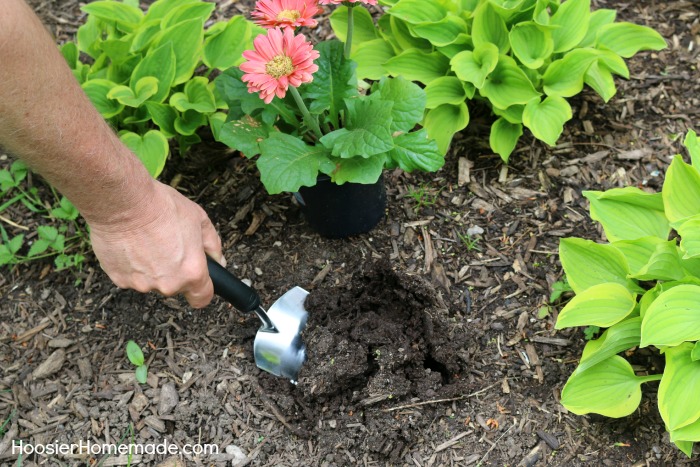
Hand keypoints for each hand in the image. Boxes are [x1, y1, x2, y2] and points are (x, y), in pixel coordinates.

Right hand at [87, 180, 224, 307]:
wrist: (124, 202)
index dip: (201, 290)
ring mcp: (142, 284)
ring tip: (147, 241)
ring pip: (151, 281)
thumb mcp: (199, 219)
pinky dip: (131, 264)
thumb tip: (218, 260)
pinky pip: (130, 276)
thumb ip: (213, 245)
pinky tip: (132, 244)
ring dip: (151, 267)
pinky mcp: (119, 279)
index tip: (198, 282)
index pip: (201, 299)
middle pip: (175, 286)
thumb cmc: (161, 207)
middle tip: (168, 244)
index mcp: (191, 272)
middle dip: (174, 270)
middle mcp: (167, 284)